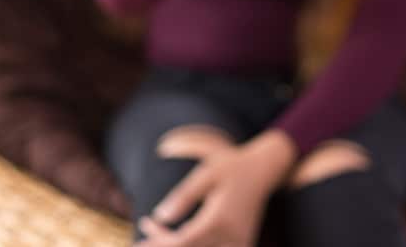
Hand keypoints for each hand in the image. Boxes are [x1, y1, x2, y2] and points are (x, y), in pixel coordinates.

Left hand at [138, 130, 295, 246]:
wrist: (263, 170)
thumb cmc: (231, 167)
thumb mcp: (206, 173)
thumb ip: (184, 195)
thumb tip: (160, 216)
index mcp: (220, 220)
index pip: (182, 242)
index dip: (158, 240)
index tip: (143, 226)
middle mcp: (231, 237)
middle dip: (164, 245)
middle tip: (143, 237)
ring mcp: (239, 243)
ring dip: (180, 246)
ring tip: (158, 238)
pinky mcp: (241, 244)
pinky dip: (195, 245)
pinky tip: (180, 239)